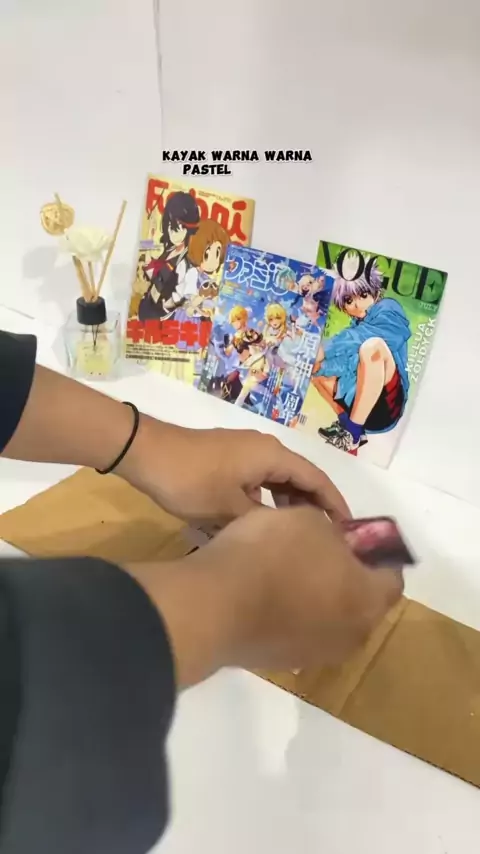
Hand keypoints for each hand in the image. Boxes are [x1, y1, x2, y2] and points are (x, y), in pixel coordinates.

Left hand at [119, 419, 349, 525]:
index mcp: (272, 456)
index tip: (350, 532)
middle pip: (300, 478)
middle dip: (314, 507)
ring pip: (279, 479)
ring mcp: (246, 451)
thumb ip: (262, 522)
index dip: (335, 505)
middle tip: (326, 539)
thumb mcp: (228, 510)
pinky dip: (268, 498)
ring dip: (289, 504)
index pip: (316, 480)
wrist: (146, 453)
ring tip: (298, 535)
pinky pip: (260, 479)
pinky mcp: (229, 459)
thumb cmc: (190, 480)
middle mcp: (265, 448)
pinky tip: (264, 522)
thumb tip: (284, 533)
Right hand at [124, 505, 402, 686]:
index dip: (378, 552)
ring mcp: (312, 654)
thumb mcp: (309, 519)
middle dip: (348, 576)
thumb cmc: (273, 554)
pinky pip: (294, 629)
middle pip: (361, 602)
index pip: (392, 578)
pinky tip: (264, 589)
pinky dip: (287, 610)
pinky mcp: (277, 660)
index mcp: (368, 601)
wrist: (213, 605)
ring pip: (327, 618)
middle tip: (323, 547)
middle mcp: (349, 636)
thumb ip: (333, 533)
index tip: (357, 534)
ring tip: (288, 567)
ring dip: (316, 595)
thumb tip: (334, 546)